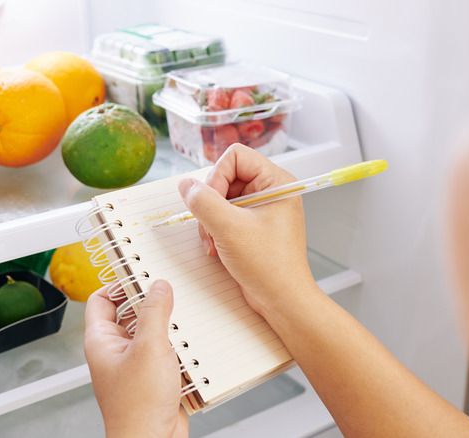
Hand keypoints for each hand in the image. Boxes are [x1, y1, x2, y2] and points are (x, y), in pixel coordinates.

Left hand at [84, 280, 188, 437]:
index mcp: (102, 341)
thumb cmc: (137, 407)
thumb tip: (159, 287)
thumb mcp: (149, 348)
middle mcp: (116, 351)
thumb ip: (155, 312)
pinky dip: (180, 347)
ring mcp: (136, 365)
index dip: (119, 283)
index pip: (102, 300)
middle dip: (152, 303)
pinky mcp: (155, 377)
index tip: (140, 270)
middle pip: (132, 313)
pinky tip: (193, 344)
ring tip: (184, 318)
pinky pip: (167, 352)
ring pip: (153, 333)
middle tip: (169, 291)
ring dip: (170, 326)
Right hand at [178, 144, 316, 316]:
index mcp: (276, 182)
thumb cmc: (270, 266)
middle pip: (225, 177)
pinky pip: (223, 216)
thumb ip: (203, 201)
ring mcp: (261, 210)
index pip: (235, 157)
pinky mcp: (252, 227)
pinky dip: (215, 231)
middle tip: (211, 227)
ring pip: (220, 199)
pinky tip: (218, 249)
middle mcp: (270, 192)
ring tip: (215, 243)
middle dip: (211, 204)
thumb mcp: (229, 228)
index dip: (217, 176)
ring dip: (210, 221)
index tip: (212, 202)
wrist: (282, 300)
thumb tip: (186, 185)